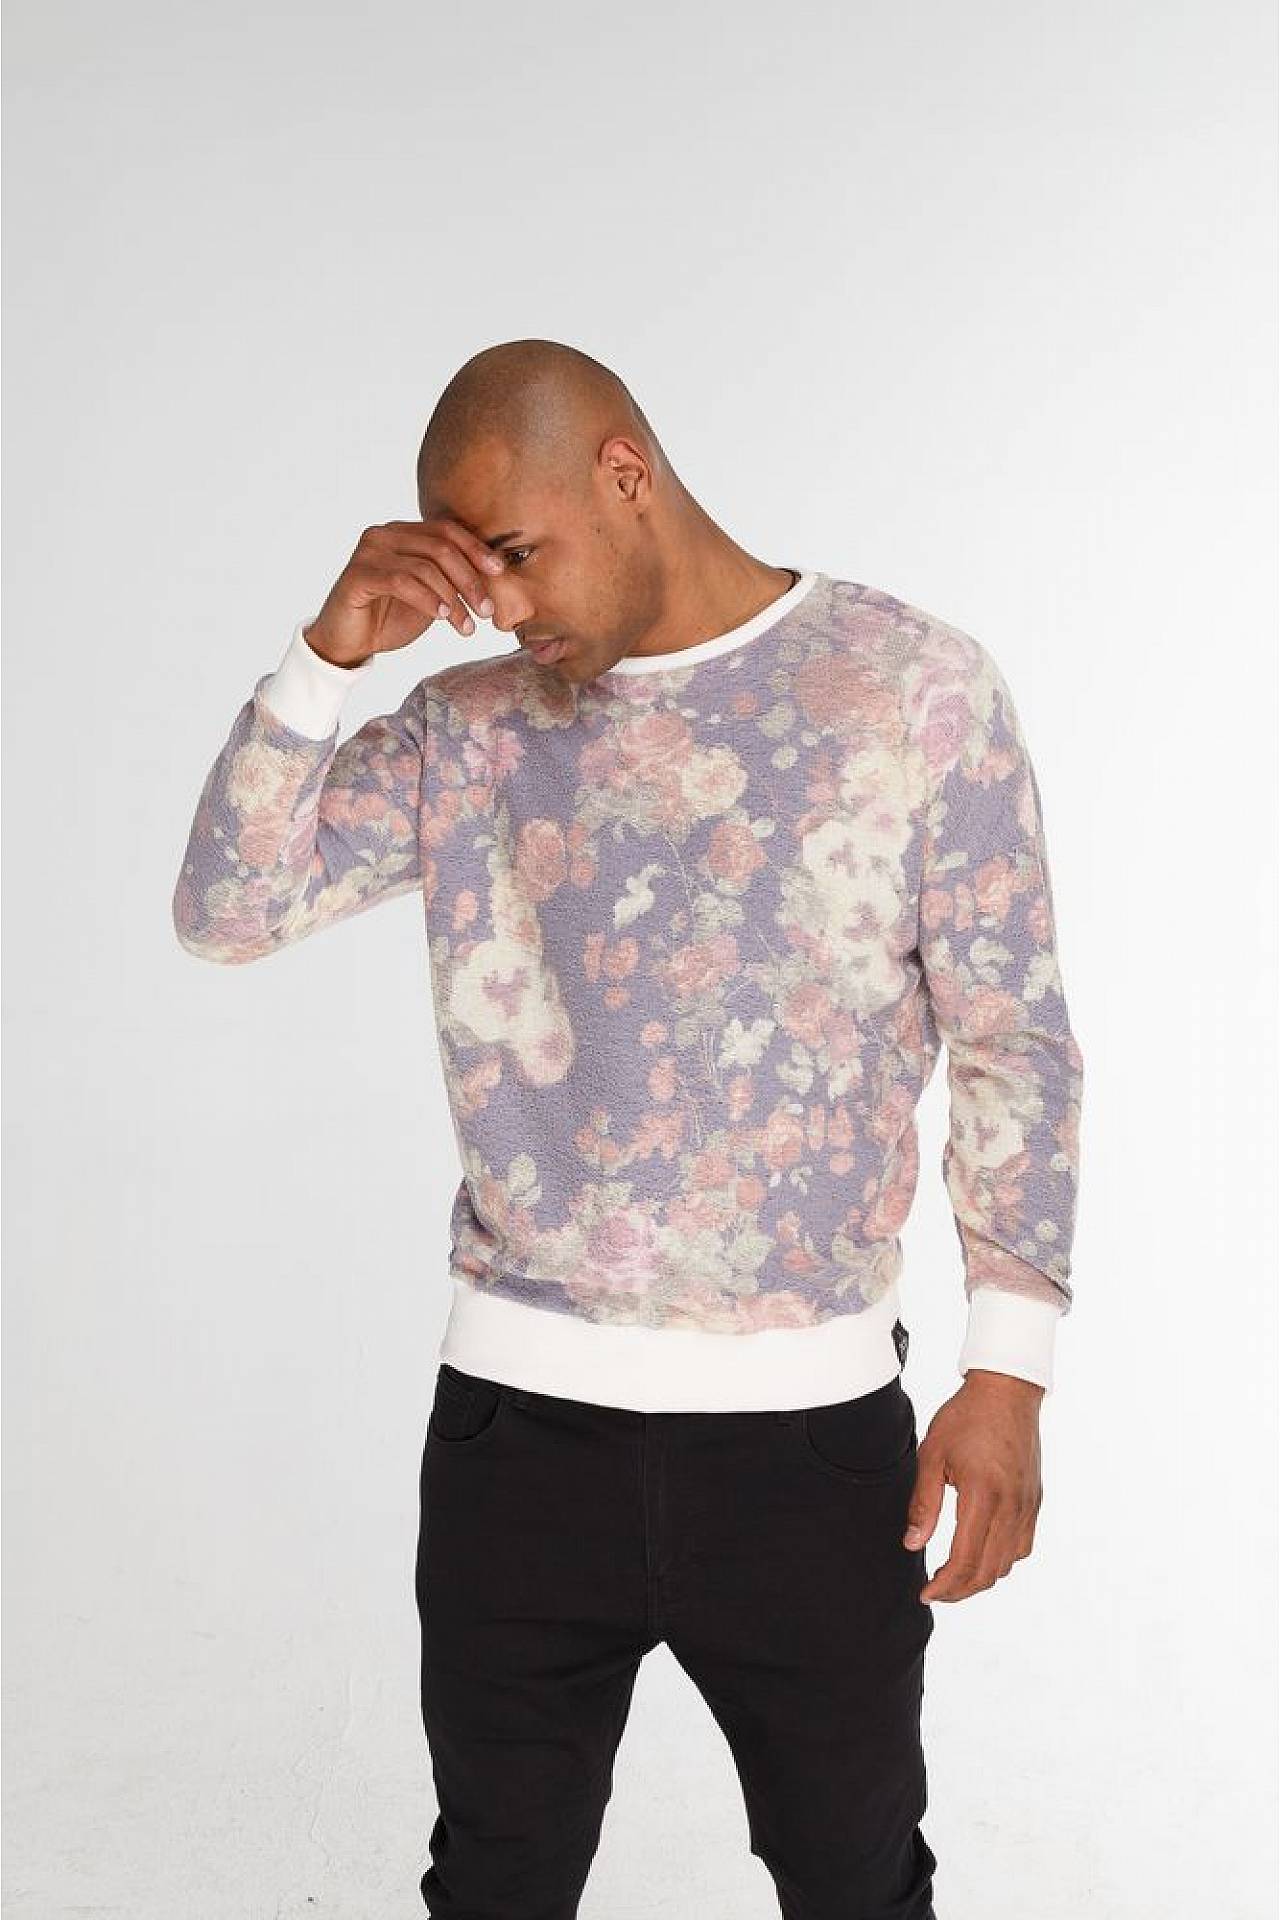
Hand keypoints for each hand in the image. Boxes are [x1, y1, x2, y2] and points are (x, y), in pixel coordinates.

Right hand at [303, 517, 507, 666]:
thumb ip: (453, 579)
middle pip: (440, 547)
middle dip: (470, 580)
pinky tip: (443, 618)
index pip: (447, 530)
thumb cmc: (390, 617)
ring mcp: (368, 552)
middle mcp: (384, 534)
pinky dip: (428, 600)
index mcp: (403, 532)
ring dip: (453, 599)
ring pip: (425, 567)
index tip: (500, 572)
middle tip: (487, 611)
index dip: (476, 549)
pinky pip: (402, 582)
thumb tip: (496, 571)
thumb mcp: (432, 595)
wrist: (350, 642)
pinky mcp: (357, 574)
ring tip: (467, 626)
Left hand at [905, 1369, 1044, 1602]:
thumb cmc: (967, 1417)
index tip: (926, 1593)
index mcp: (983, 1497)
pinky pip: (1022, 1546)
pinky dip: (1001, 1559)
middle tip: (936, 1590)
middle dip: (959, 1590)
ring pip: (1007, 1564)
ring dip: (980, 1577)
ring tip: (954, 1575)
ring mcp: (1027, 1506)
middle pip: (988, 1571)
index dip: (944, 1586)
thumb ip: (923, 1504)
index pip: (965, 1561)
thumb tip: (912, 1544)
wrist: (1007, 1390)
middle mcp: (1011, 1507)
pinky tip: (981, 1552)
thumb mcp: (932, 1455)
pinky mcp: (1034, 1501)